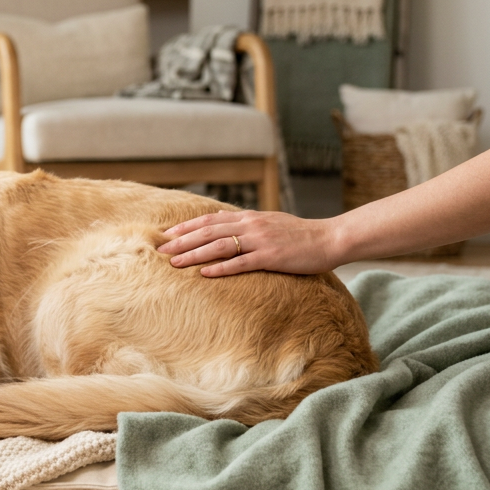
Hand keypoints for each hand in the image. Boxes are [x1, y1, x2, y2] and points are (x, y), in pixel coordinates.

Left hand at [157, 211, 342, 276]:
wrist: (329, 239)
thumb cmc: (298, 234)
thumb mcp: (268, 221)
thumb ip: (244, 221)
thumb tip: (219, 216)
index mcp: (249, 218)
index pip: (210, 220)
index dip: (187, 227)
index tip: (167, 235)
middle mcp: (251, 226)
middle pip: (208, 232)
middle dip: (182, 241)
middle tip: (160, 250)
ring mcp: (260, 241)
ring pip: (219, 246)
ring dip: (194, 254)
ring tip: (174, 263)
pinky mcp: (271, 257)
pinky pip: (241, 263)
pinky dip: (220, 267)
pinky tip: (204, 273)